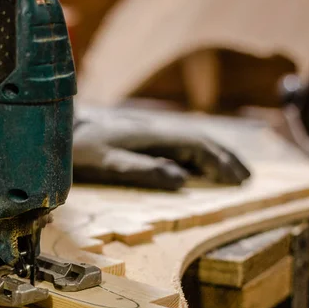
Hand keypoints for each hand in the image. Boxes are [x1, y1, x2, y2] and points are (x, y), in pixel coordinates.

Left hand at [73, 117, 250, 190]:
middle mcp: (154, 128)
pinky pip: (178, 143)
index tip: (236, 180)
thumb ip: (143, 169)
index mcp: (151, 135)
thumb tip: (182, 179)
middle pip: (199, 139)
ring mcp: (149, 130)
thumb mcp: (108, 162)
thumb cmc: (81, 148)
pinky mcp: (142, 135)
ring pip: (191, 139)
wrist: (62, 127)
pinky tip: (199, 164)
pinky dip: (196, 153)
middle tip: (246, 178)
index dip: (218, 161)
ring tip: (233, 171)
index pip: (195, 144)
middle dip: (224, 157)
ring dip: (214, 154)